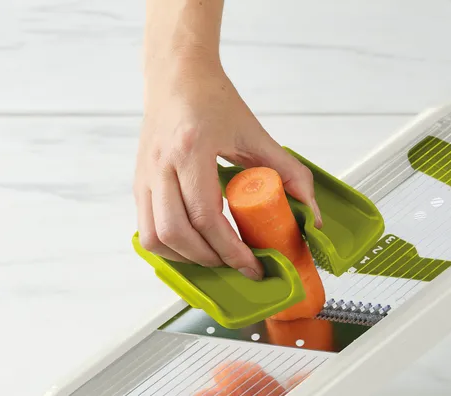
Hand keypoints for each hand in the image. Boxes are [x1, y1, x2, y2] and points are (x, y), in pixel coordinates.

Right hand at [133, 52, 320, 278]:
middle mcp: (160, 165)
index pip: (206, 216)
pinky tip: (194, 247)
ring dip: (187, 258)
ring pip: (155, 238)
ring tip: (216, 258)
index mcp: (191, 150)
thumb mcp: (256, 134)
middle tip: (238, 265)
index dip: (230, 249)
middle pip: (177, 233)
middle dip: (211, 259)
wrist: (177, 75)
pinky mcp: (139, 183)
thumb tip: (311, 214)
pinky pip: (146, 230)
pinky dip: (171, 248)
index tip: (252, 264)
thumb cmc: (213, 100)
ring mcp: (145, 175)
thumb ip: (289, 172)